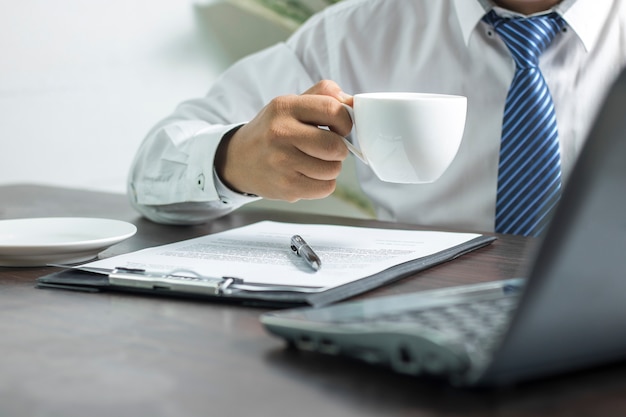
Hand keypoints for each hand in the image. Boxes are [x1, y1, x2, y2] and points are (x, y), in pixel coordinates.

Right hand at [215, 80, 353, 201]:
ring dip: (331, 168)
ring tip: (314, 162)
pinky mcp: (285, 187)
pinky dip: (323, 184)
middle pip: (335, 146)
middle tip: (328, 149)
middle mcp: (280, 133)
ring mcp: (281, 162)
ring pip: (333, 169)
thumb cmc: (273, 130)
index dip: (345, 122)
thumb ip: (324, 96)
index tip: (339, 127)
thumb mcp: (292, 103)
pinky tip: (308, 175)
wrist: (239, 159)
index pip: (333, 110)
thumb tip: (354, 103)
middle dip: (340, 149)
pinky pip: (325, 188)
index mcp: (285, 106)